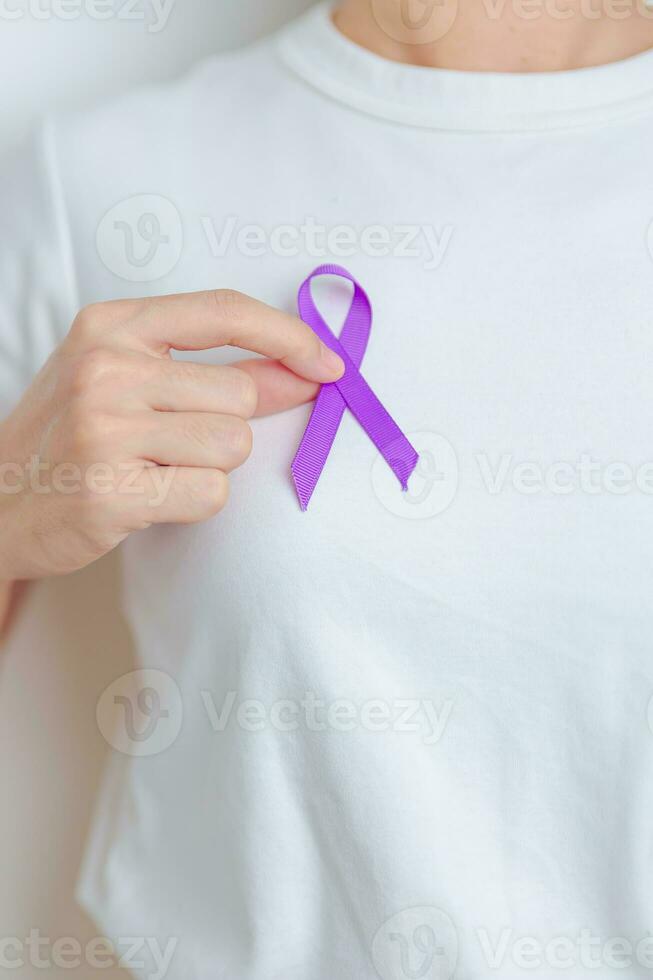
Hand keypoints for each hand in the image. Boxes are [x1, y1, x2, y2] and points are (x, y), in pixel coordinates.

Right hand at [0, 289, 343, 579]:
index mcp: (111, 326)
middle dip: (227, 426)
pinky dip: (193, 502)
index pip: (224, 311)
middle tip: (172, 443)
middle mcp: (106, 368)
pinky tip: (148, 497)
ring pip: (232, 446)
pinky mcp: (111, 490)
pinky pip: (211, 493)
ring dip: (210, 467)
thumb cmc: (72, 437)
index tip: (326, 364)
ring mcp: (105, 429)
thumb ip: (218, 372)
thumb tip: (301, 372)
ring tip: (154, 469)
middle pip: (241, 394)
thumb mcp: (129, 382)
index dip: (288, 336)